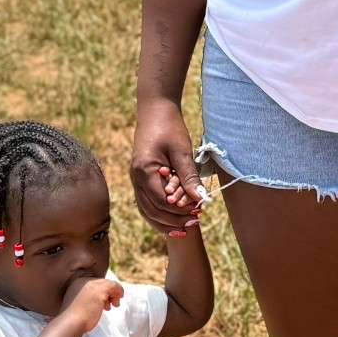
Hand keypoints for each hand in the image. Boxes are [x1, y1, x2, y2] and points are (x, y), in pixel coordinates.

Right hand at [63, 277, 123, 331]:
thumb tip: (102, 298)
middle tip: (111, 304)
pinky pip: (114, 286)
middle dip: (108, 293)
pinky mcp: (100, 290)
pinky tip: (116, 303)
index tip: (104, 302)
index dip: (101, 292)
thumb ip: (88, 297)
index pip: (94, 283)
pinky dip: (118, 293)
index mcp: (77, 282)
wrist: (71, 323)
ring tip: (113, 305)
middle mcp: (84, 280)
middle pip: (102, 282)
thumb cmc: (74, 318)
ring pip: (109, 283)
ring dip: (114, 294)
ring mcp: (92, 284)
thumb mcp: (80, 302)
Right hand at [131, 98, 204, 234]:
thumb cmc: (169, 127)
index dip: (180, 210)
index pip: (161, 201)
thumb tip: (201, 199)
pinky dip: (159, 213)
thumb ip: (189, 176)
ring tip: (185, 226)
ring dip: (166, 220)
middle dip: (174, 219)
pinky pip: (147, 202)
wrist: (155, 110)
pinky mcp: (141, 177)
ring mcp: (136, 179)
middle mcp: (136, 178)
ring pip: (147, 210)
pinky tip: (174, 217)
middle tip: (195, 222)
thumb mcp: (182, 151)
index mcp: (144, 170)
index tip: (198, 212)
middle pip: (152, 210)